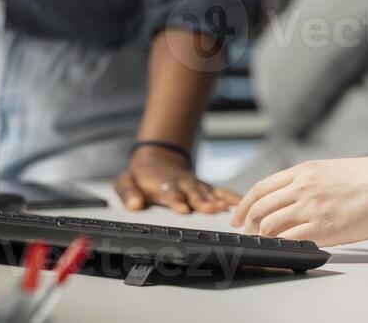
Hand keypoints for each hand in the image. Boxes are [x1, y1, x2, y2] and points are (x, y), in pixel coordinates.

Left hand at [115, 147, 241, 215]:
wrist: (156, 158)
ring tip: (227, 209)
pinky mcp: (205, 187)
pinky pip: (221, 192)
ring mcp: (195, 185)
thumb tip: (135, 203)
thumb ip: (128, 192)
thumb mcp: (126, 182)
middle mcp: (182, 184)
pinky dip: (231, 197)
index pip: (170, 193)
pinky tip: (242, 203)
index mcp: (163, 184)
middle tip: (210, 210)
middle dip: (202, 202)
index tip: (182, 209)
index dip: (177, 200)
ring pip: (208, 193)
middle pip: (193, 193)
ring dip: (218, 201)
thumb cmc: (140, 175)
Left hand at [230, 155, 367, 246]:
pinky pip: (289, 240)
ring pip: (270, 224)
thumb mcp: (332, 170)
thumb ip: (310, 181)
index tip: (237, 215)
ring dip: (261, 235)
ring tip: (262, 243)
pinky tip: (280, 249)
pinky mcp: (322, 228)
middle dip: (247, 223)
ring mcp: (311, 207)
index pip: (261, 188)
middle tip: (245, 233)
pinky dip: (279, 245)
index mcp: (304, 170)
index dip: (243, 204)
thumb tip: (293, 195)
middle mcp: (303, 187)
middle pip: (260, 207)